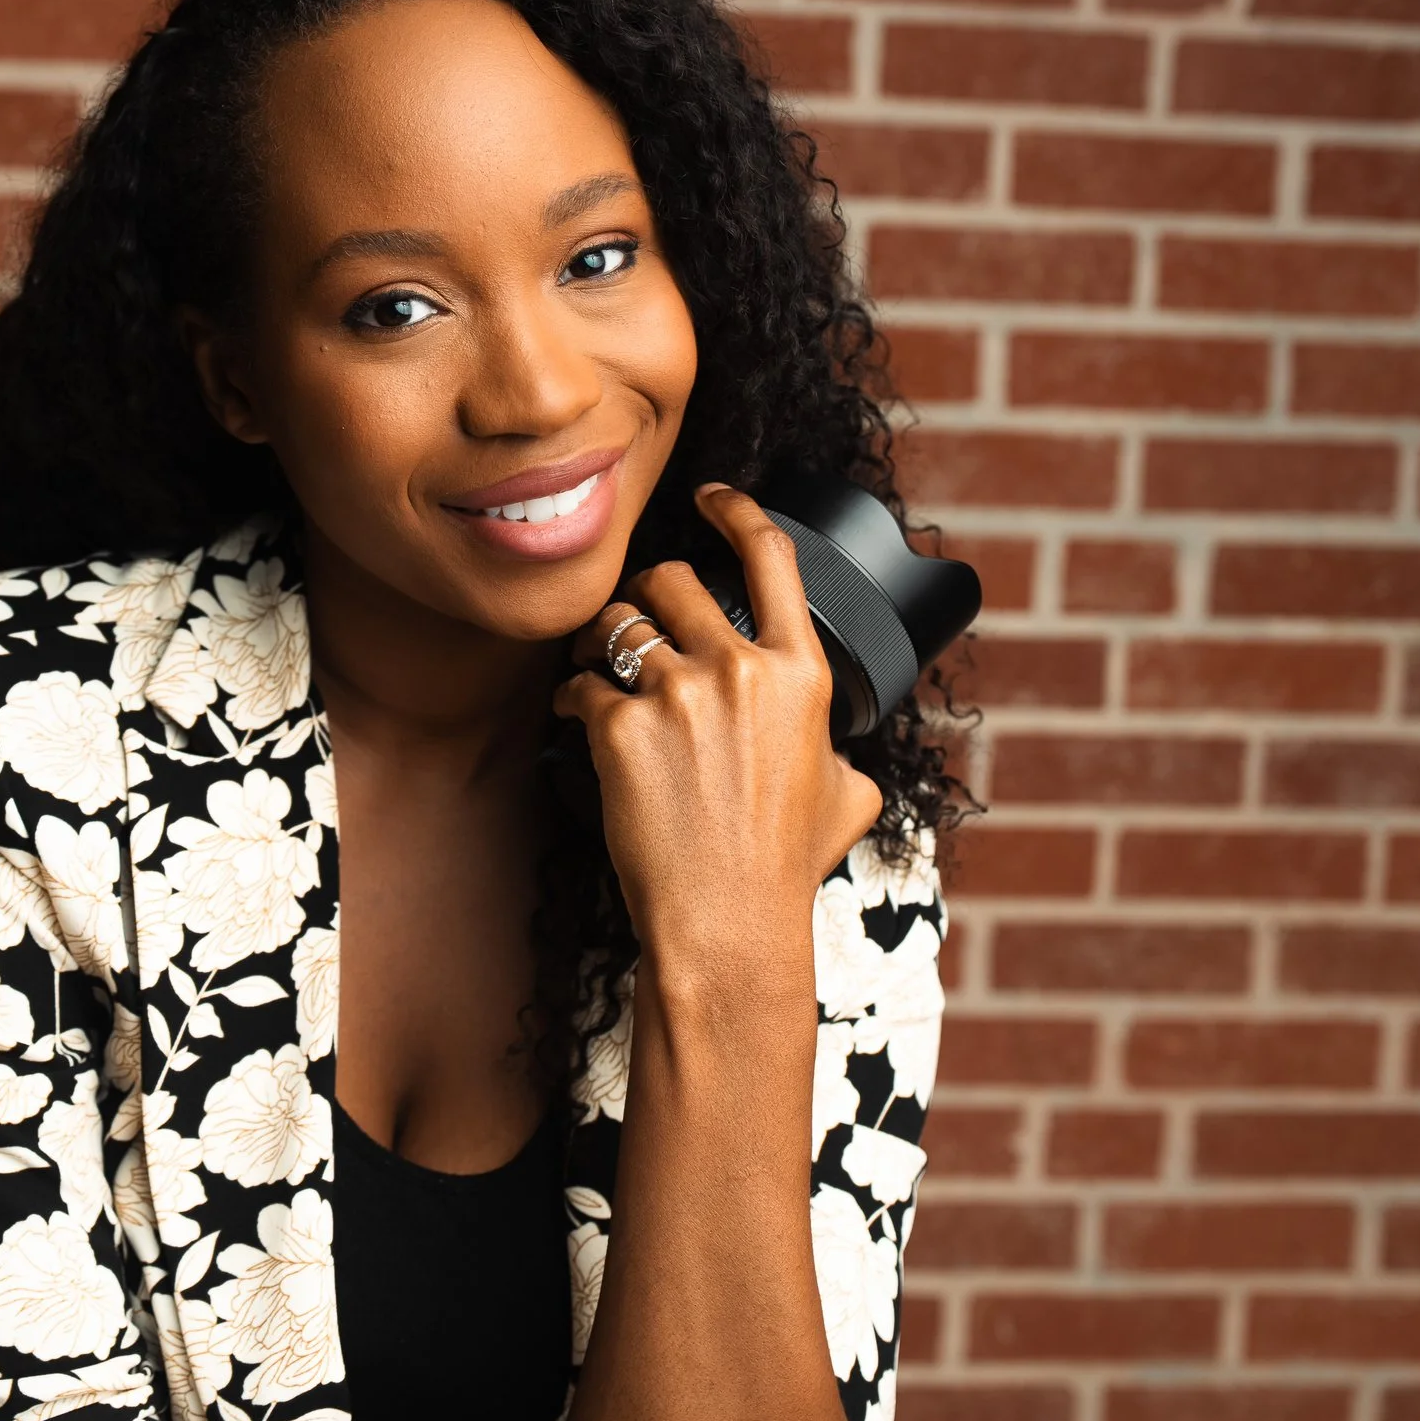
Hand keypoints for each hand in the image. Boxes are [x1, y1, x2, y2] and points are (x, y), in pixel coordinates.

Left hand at [553, 482, 883, 986]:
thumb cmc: (784, 867)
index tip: (711, 497)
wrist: (727, 923)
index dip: (736, 511)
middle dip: (646, 591)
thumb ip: (841, 753)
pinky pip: (579, 684)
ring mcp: (676, 695)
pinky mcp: (618, 728)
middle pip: (672, 578)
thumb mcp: (846, 798)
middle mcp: (739, 670)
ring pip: (617, 621)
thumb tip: (839, 752)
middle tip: (634, 619)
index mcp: (800, 674)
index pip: (770, 557)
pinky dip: (573, 697)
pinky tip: (579, 719)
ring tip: (595, 662)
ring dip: (599, 637)